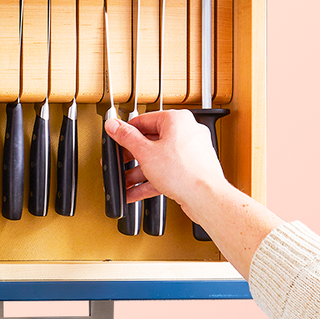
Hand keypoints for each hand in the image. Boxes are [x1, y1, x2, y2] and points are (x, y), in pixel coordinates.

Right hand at [105, 109, 227, 217]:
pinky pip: (167, 171)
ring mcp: (190, 152)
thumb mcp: (145, 152)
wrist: (206, 197)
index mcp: (177, 120)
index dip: (126, 132)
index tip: (115, 139)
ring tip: (125, 182)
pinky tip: (136, 191)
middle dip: (131, 157)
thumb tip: (114, 125)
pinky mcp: (191, 169)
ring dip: (139, 172)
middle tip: (119, 163)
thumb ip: (126, 138)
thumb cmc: (185, 172)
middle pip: (151, 141)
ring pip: (158, 159)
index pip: (144, 120)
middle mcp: (186, 132)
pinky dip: (151, 180)